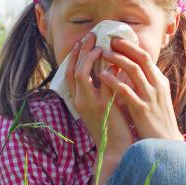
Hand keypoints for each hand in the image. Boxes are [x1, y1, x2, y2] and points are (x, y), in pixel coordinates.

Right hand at [65, 32, 134, 154]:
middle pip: (74, 70)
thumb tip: (109, 66)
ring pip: (83, 74)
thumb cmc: (111, 126)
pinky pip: (104, 83)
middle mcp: (80, 101)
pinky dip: (108, 69)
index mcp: (77, 100)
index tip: (82, 41)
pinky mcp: (105, 107)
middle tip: (91, 36)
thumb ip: (101, 88)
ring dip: (90, 57)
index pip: (70, 73)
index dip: (75, 56)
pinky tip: (115, 60)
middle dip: (81, 51)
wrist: (116, 148)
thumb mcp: (100, 105)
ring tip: (100, 45)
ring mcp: (91, 104)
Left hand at [100, 37, 184, 141]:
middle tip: (109, 39)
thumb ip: (147, 84)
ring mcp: (150, 97)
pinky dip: (113, 80)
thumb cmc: (157, 122)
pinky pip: (126, 90)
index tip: (117, 40)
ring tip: (103, 53)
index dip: (131, 47)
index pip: (146, 57)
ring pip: (134, 70)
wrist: (165, 144)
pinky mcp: (142, 109)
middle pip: (141, 58)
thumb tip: (133, 70)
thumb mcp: (156, 98)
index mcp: (160, 82)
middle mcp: (157, 86)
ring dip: (118, 59)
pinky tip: (102, 75)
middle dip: (125, 47)